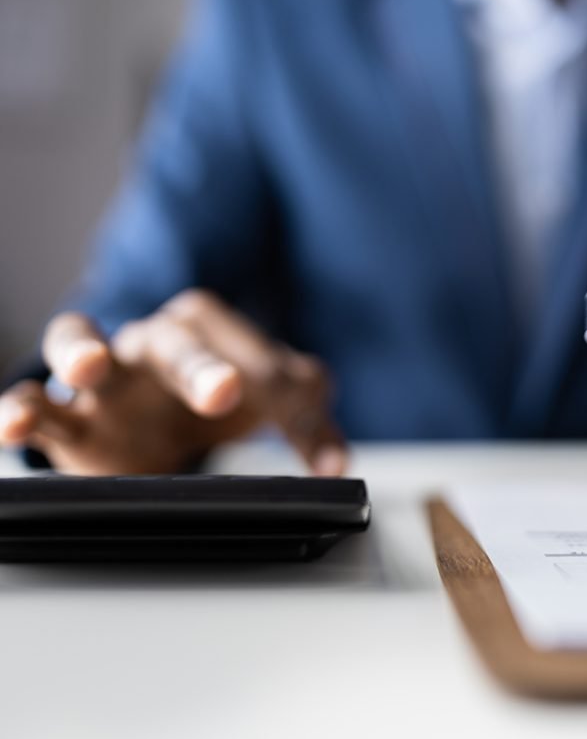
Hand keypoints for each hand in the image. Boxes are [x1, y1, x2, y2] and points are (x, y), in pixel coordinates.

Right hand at [0, 289, 345, 475]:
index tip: (312, 434)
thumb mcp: (272, 408)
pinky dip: (22, 408)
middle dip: (200, 366)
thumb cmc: (215, 398)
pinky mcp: (71, 420)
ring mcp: (108, 377)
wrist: (157, 423)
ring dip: (84, 349)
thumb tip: (339, 469)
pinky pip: (39, 404)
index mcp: (214, 332)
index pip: (257, 356)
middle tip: (224, 391)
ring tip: (88, 365)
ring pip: (83, 343)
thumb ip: (310, 429)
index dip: (285, 391)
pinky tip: (12, 423)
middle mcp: (156, 343)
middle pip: (177, 342)